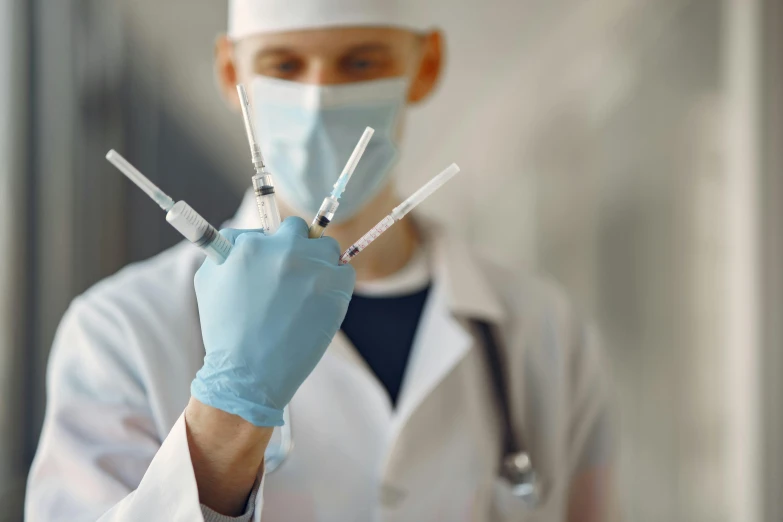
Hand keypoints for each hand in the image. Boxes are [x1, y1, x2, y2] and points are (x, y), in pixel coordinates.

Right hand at [191, 217, 355, 426]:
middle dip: (297, 247)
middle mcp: (284, 249)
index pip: (269, 229)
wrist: (249, 373)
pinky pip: (346, 271)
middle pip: (300, 229)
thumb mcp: (208, 281)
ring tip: (309, 292)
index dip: (271, 247)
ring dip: (320, 263)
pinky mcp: (336, 286)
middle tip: (292, 276)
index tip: (272, 265)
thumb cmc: (225, 331)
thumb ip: (225, 249)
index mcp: (251, 244)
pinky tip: (323, 302)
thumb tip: (244, 235)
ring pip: (327, 247)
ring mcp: (313, 266)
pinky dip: (338, 283)